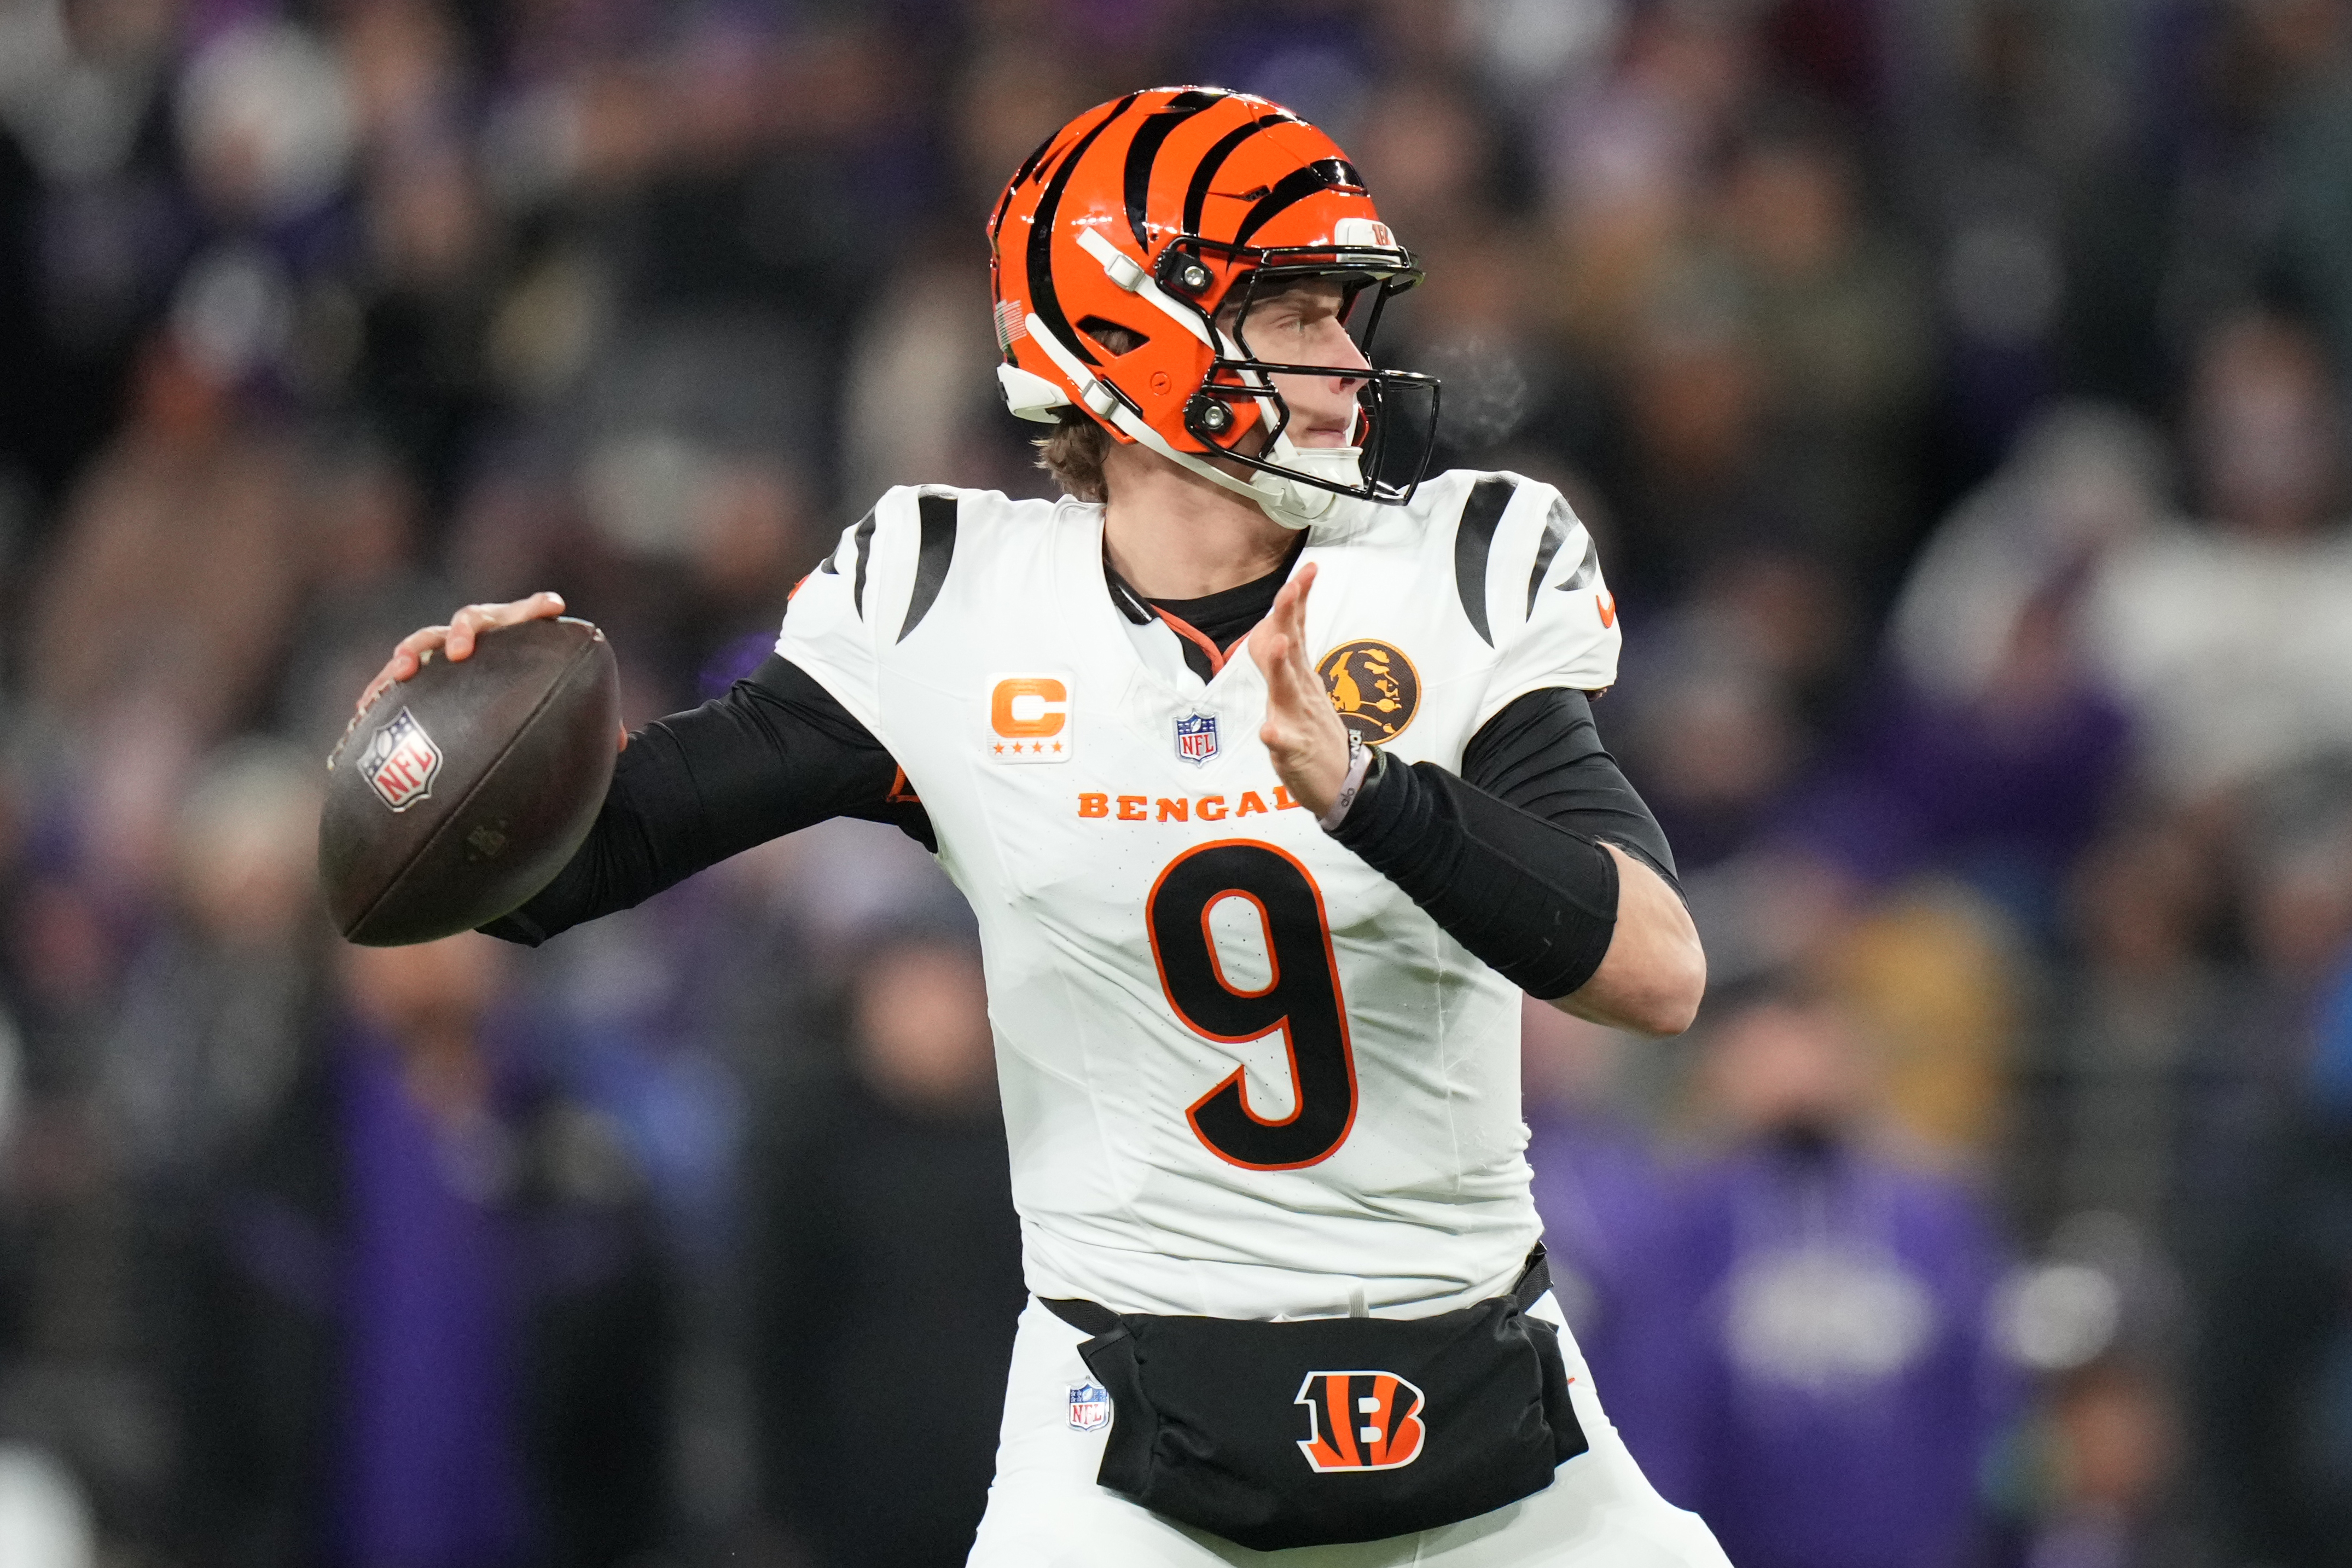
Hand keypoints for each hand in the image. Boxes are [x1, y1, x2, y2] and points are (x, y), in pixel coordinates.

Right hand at [352, 592, 628, 752]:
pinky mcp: (416, 681)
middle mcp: (478, 639)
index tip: (552, 606)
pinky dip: (379, 692)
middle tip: (460, 651)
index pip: (528, 614)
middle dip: (463, 631)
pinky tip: (363, 711)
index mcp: (515, 637)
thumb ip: (590, 721)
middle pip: (469, 620)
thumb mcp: (561, 714)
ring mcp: (442, 655)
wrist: (488, 713)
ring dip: (412, 654)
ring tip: (403, 671)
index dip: (537, 607)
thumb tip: (621, 743)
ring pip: (423, 643)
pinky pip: (393, 682)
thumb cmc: (531, 706)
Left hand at [1247, 562, 1349, 817]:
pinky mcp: (1295, 751)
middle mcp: (1300, 691)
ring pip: (1287, 689)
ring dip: (1281, 667)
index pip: (1295, 630)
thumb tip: (1275, 628)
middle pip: (1291, 647)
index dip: (1297, 600)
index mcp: (1300, 676)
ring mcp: (1299, 720)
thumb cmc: (1314, 735)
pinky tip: (1269, 732)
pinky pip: (1285, 743)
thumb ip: (1285, 660)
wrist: (1342, 783)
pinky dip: (1277, 736)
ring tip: (1280, 644)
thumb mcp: (1299, 691)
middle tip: (1291, 587)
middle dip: (1288, 616)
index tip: (1307, 568)